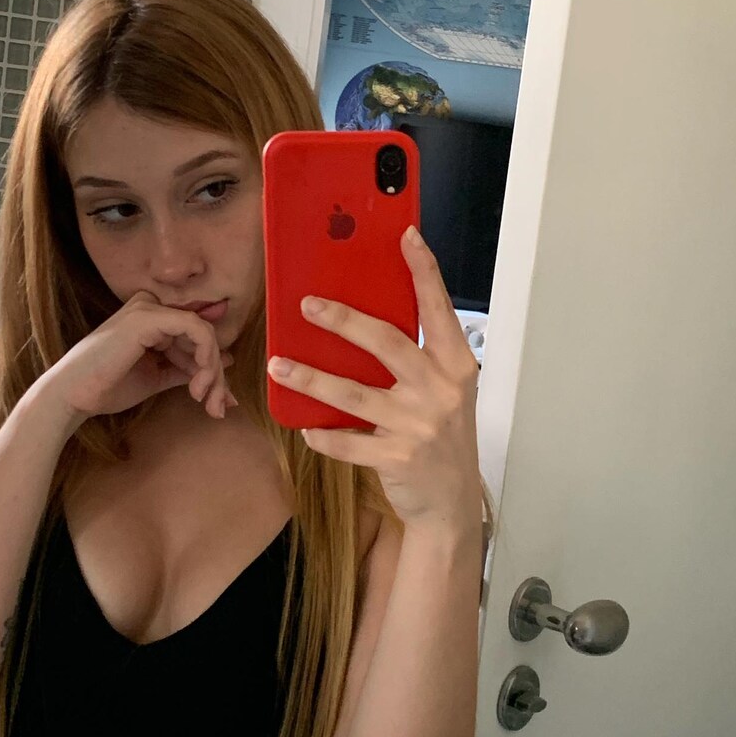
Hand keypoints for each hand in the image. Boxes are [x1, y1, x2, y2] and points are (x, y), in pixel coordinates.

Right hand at [38, 290, 236, 424]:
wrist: (73, 395)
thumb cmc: (108, 387)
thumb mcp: (157, 377)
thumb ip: (188, 368)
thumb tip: (226, 362)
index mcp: (151, 319)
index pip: (195, 338)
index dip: (213, 369)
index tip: (221, 401)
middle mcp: (151, 307)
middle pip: (203, 336)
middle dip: (216, 374)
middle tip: (218, 406)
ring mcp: (149, 309)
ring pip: (203, 334)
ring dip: (212, 370)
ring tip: (205, 399)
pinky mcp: (149, 318)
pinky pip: (195, 329)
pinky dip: (205, 355)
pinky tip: (199, 380)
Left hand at [267, 226, 481, 527]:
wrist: (451, 500)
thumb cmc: (442, 435)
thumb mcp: (443, 390)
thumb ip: (417, 358)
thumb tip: (362, 321)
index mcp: (456, 366)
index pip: (439, 309)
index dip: (424, 271)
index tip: (406, 236)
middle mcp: (441, 391)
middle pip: (386, 343)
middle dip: (343, 320)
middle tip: (307, 304)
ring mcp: (420, 426)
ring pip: (354, 393)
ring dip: (311, 378)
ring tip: (279, 366)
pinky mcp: (397, 458)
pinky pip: (347, 441)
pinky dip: (322, 434)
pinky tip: (303, 426)